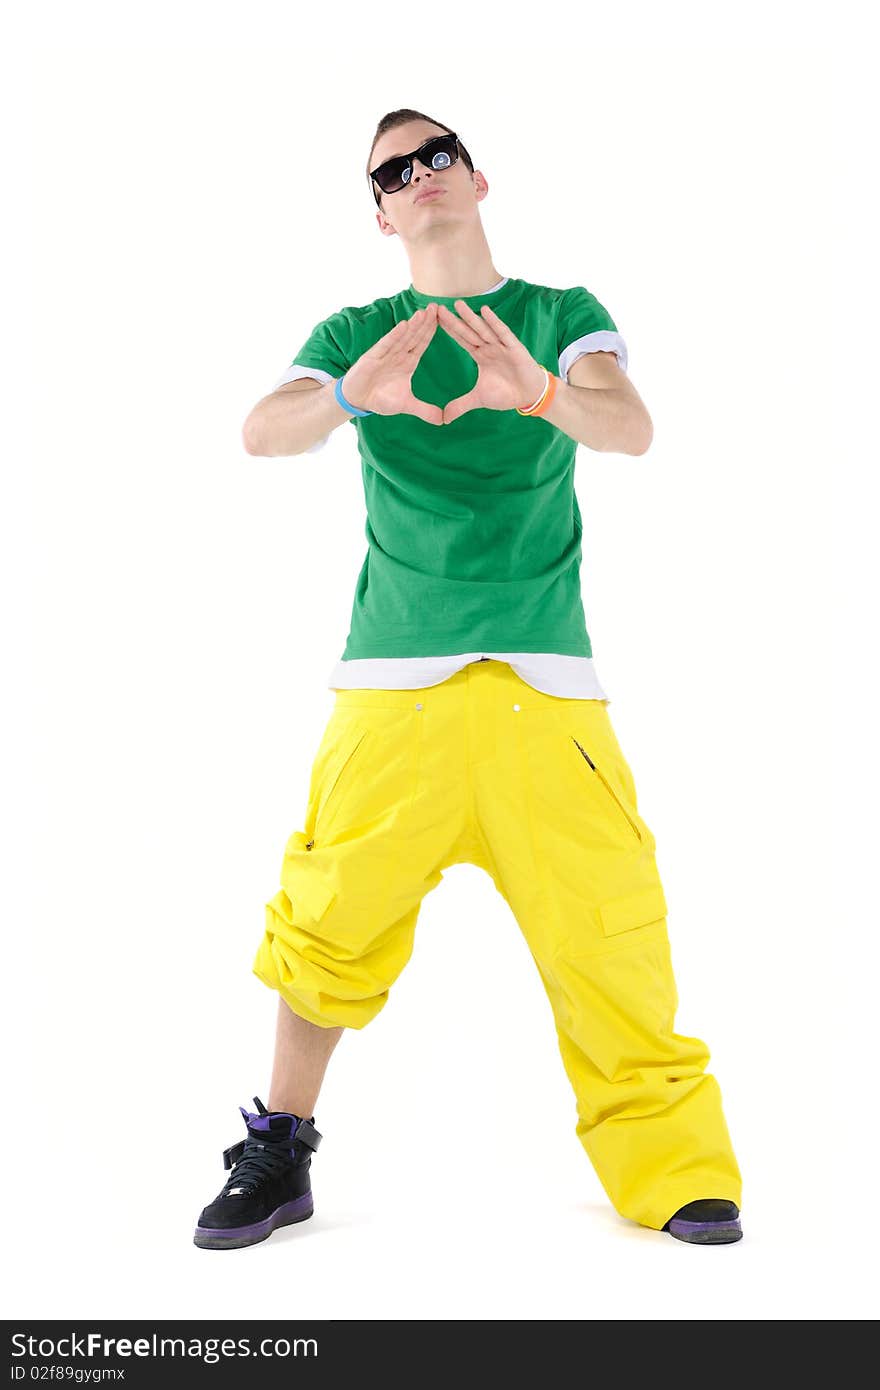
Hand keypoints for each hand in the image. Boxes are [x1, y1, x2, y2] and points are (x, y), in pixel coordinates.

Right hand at [341, 304, 442, 425]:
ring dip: (413, 325)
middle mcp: (398, 354)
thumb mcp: (406, 405)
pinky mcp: (373, 357)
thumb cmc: (381, 398)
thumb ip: (425, 410)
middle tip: (437, 306)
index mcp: (408, 362)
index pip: (422, 343)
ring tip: (424, 312)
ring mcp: (385, 354)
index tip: (445, 319)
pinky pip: (386, 344)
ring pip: (403, 337)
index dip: (432, 331)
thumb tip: (443, 420)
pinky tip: (404, 325)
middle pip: (415, 335)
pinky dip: (395, 335)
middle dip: (426, 322)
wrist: (358, 400)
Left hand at [436, 301, 547, 422]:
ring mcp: (501, 346)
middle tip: (438, 307)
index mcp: (480, 356)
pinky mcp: (514, 348)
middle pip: (468, 331)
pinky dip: (494, 322)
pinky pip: (503, 333)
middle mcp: (489, 347)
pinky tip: (485, 310)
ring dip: (470, 317)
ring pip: (482, 329)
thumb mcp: (479, 399)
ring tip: (458, 304)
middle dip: (454, 320)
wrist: (529, 396)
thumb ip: (461, 405)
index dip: (449, 330)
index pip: (461, 340)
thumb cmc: (506, 393)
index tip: (434, 319)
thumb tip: (444, 419)